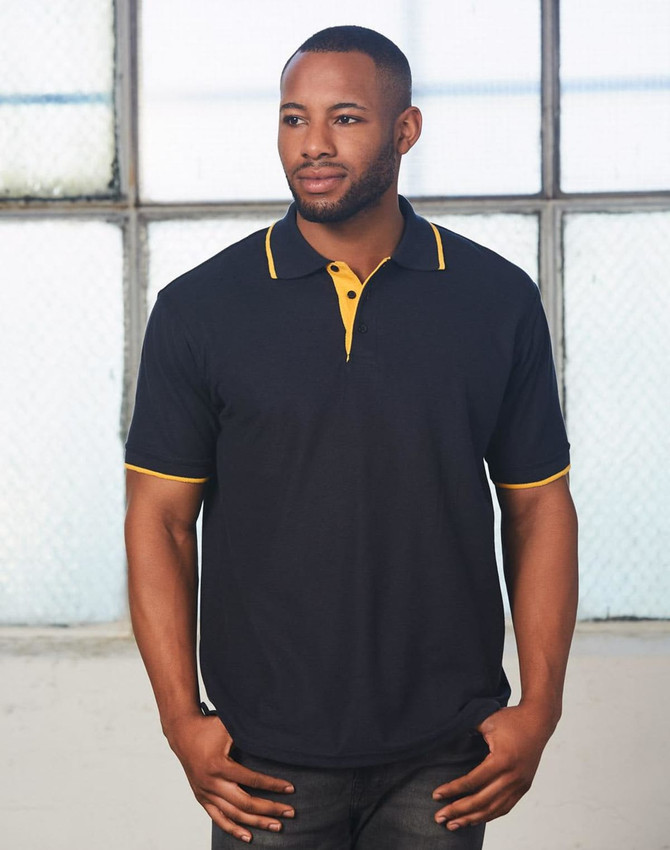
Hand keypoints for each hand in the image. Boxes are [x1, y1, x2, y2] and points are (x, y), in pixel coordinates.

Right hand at [165, 713, 295, 842]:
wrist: (182, 733)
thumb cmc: (208, 727)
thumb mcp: (228, 726)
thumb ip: (248, 732)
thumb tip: (273, 734)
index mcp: (220, 766)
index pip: (252, 780)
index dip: (272, 785)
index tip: (290, 788)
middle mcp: (212, 784)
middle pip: (245, 803)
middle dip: (270, 809)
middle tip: (290, 812)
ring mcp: (206, 793)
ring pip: (234, 815)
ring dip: (256, 822)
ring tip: (277, 826)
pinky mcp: (202, 798)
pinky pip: (218, 818)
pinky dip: (233, 829)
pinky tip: (248, 837)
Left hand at [431, 705, 553, 830]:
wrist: (538, 721)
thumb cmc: (511, 719)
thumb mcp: (486, 721)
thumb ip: (467, 731)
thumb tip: (447, 738)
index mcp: (502, 760)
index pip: (473, 781)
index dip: (453, 790)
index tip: (436, 795)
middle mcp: (512, 777)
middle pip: (482, 801)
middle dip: (458, 811)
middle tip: (439, 818)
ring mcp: (520, 784)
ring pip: (493, 809)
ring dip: (472, 818)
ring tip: (454, 825)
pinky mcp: (524, 787)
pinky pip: (505, 807)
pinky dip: (489, 815)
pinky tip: (475, 819)